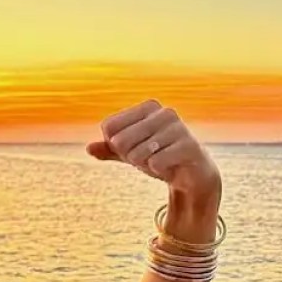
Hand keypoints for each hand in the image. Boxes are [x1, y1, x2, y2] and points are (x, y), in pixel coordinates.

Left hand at [86, 99, 220, 198]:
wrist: (192, 175)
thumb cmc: (159, 157)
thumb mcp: (130, 153)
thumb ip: (108, 150)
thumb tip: (89, 148)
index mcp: (148, 107)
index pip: (108, 127)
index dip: (115, 145)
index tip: (135, 147)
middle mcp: (164, 112)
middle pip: (119, 141)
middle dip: (129, 156)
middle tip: (148, 157)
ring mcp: (179, 128)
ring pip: (137, 154)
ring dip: (143, 164)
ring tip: (158, 161)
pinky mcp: (189, 146)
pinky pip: (155, 163)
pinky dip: (157, 170)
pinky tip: (169, 166)